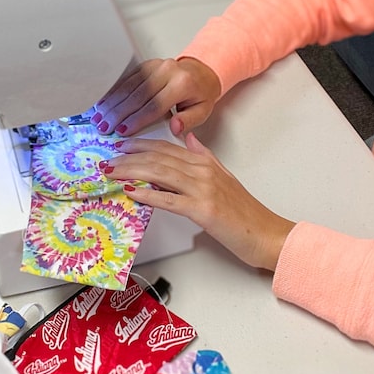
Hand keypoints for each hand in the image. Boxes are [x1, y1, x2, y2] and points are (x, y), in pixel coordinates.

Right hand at [93, 57, 221, 136]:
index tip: (122, 131)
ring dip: (111, 103)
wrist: (201, 73)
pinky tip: (103, 102)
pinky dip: (113, 92)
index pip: (155, 105)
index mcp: (182, 84)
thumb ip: (188, 121)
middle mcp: (167, 71)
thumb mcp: (202, 112)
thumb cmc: (200, 95)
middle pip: (137, 95)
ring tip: (98, 117)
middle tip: (103, 127)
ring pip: (128, 85)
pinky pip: (126, 78)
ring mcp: (155, 65)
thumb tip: (175, 127)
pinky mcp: (146, 64)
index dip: (136, 119)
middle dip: (118, 113)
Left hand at [104, 133, 295, 270]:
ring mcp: (203, 189)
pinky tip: (133, 192)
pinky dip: (149, 194)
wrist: (266, 234)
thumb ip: (205, 157)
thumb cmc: (246, 213)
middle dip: (130, 157)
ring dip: (133, 171)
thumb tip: (190, 139)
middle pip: (159, 158)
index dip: (141, 144)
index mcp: (206, 163)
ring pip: (160, 173)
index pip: (167, 148)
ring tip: (112, 172)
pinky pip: (170, 200)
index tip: (121, 145)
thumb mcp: (225, 177)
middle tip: (107, 159)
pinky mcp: (203, 210)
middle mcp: (203, 171)